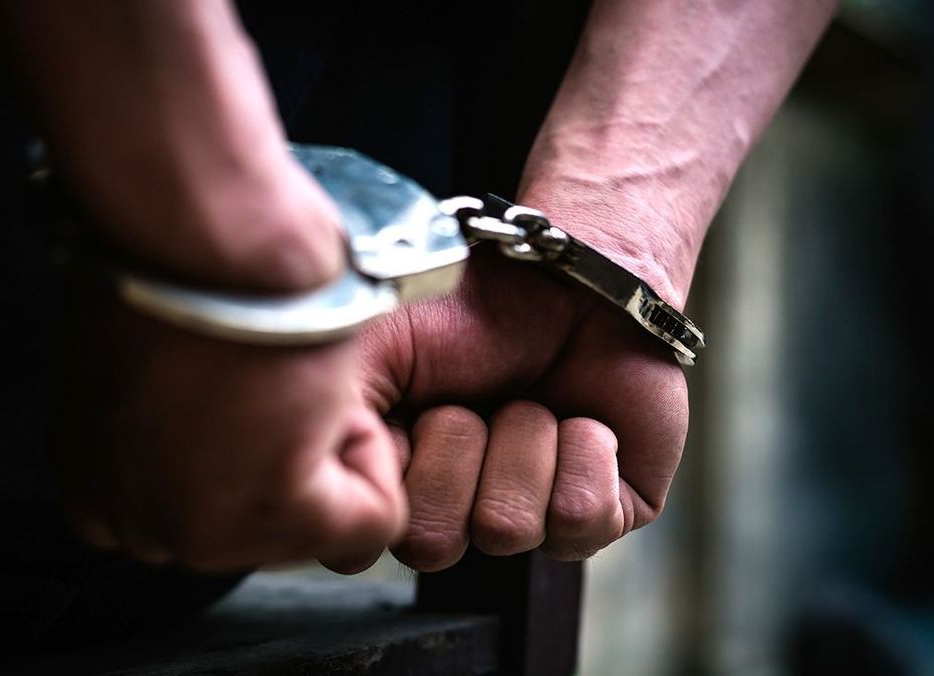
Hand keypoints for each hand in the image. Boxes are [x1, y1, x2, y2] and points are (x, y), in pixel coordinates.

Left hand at [53, 160, 406, 572]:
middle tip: (273, 372)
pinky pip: (370, 516)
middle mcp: (142, 530)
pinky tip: (323, 389)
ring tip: (293, 372)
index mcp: (97, 495)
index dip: (254, 441)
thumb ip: (164, 418)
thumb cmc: (163, 254)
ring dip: (333, 442)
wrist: (190, 223)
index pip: (210, 505)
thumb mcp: (133, 357)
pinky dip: (373, 451)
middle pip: (270, 522)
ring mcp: (202, 533)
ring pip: (325, 520)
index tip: (245, 382)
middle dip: (294, 451)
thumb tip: (215, 423)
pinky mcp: (272, 513)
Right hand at [354, 234, 689, 571]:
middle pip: (434, 544)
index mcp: (395, 481)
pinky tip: (584, 418)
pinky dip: (583, 453)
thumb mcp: (369, 349)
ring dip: (520, 440)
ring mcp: (530, 516)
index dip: (390, 471)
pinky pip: (581, 520)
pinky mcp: (601, 511)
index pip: (365, 542)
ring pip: (508, 529)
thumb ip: (332, 430)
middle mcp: (458, 509)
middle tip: (472, 397)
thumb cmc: (466, 307)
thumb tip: (342, 519)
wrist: (566, 271)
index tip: (408, 411)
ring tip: (530, 397)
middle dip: (456, 449)